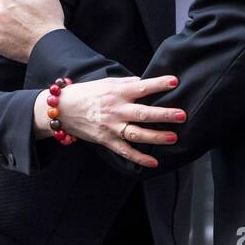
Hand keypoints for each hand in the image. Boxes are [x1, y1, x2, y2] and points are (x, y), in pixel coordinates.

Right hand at [34, 75, 186, 167]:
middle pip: (143, 113)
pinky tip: (153, 162)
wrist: (62, 109)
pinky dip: (139, 158)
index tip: (174, 81)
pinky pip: (125, 151)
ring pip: (137, 134)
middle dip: (164, 115)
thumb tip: (145, 82)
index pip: (142, 87)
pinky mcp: (106, 140)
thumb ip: (127, 83)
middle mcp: (116, 110)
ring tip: (173, 137)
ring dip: (156, 137)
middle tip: (182, 115)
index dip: (158, 84)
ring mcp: (111, 127)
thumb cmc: (87, 93)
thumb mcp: (107, 83)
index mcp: (117, 93)